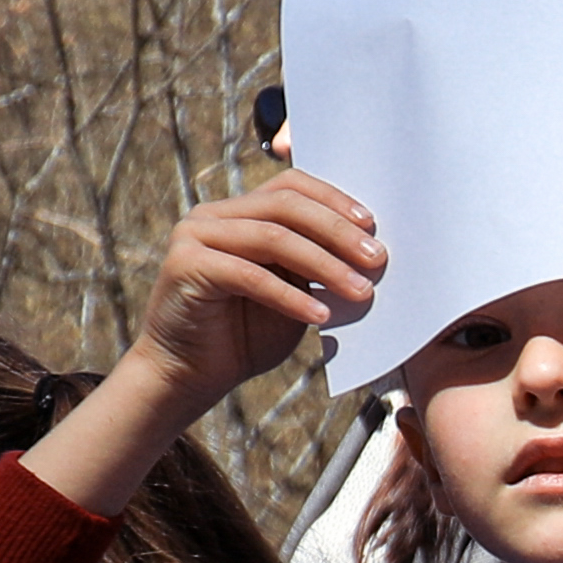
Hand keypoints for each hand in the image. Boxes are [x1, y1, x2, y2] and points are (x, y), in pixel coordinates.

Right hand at [141, 172, 385, 407]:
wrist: (190, 375)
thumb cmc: (246, 335)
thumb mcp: (293, 294)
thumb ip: (318, 269)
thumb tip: (370, 255)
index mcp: (239, 212)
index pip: (291, 188)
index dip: (334, 201)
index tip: (373, 227)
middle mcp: (213, 214)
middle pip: (286, 205)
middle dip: (337, 232)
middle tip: (377, 259)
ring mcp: (195, 235)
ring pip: (272, 237)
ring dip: (324, 264)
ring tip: (360, 291)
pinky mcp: (185, 265)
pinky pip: (250, 275)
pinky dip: (291, 296)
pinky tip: (320, 315)